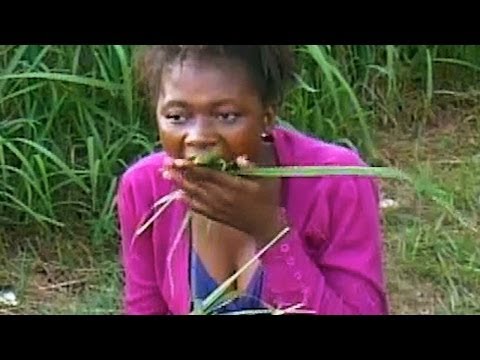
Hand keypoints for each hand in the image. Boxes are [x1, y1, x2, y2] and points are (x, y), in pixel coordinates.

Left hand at [163, 157, 287, 246]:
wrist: (269, 228)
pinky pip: (200, 209)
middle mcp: (224, 198)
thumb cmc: (269, 200)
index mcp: (235, 186)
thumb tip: (238, 158)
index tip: (178, 160)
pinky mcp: (218, 217)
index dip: (193, 167)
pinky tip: (178, 196)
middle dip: (180, 173)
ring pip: (196, 196)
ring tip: (167, 175)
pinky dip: (188, 203)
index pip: (209, 175)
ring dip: (180, 185)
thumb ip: (251, 168)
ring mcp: (220, 209)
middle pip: (198, 184)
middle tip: (165, 163)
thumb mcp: (266, 181)